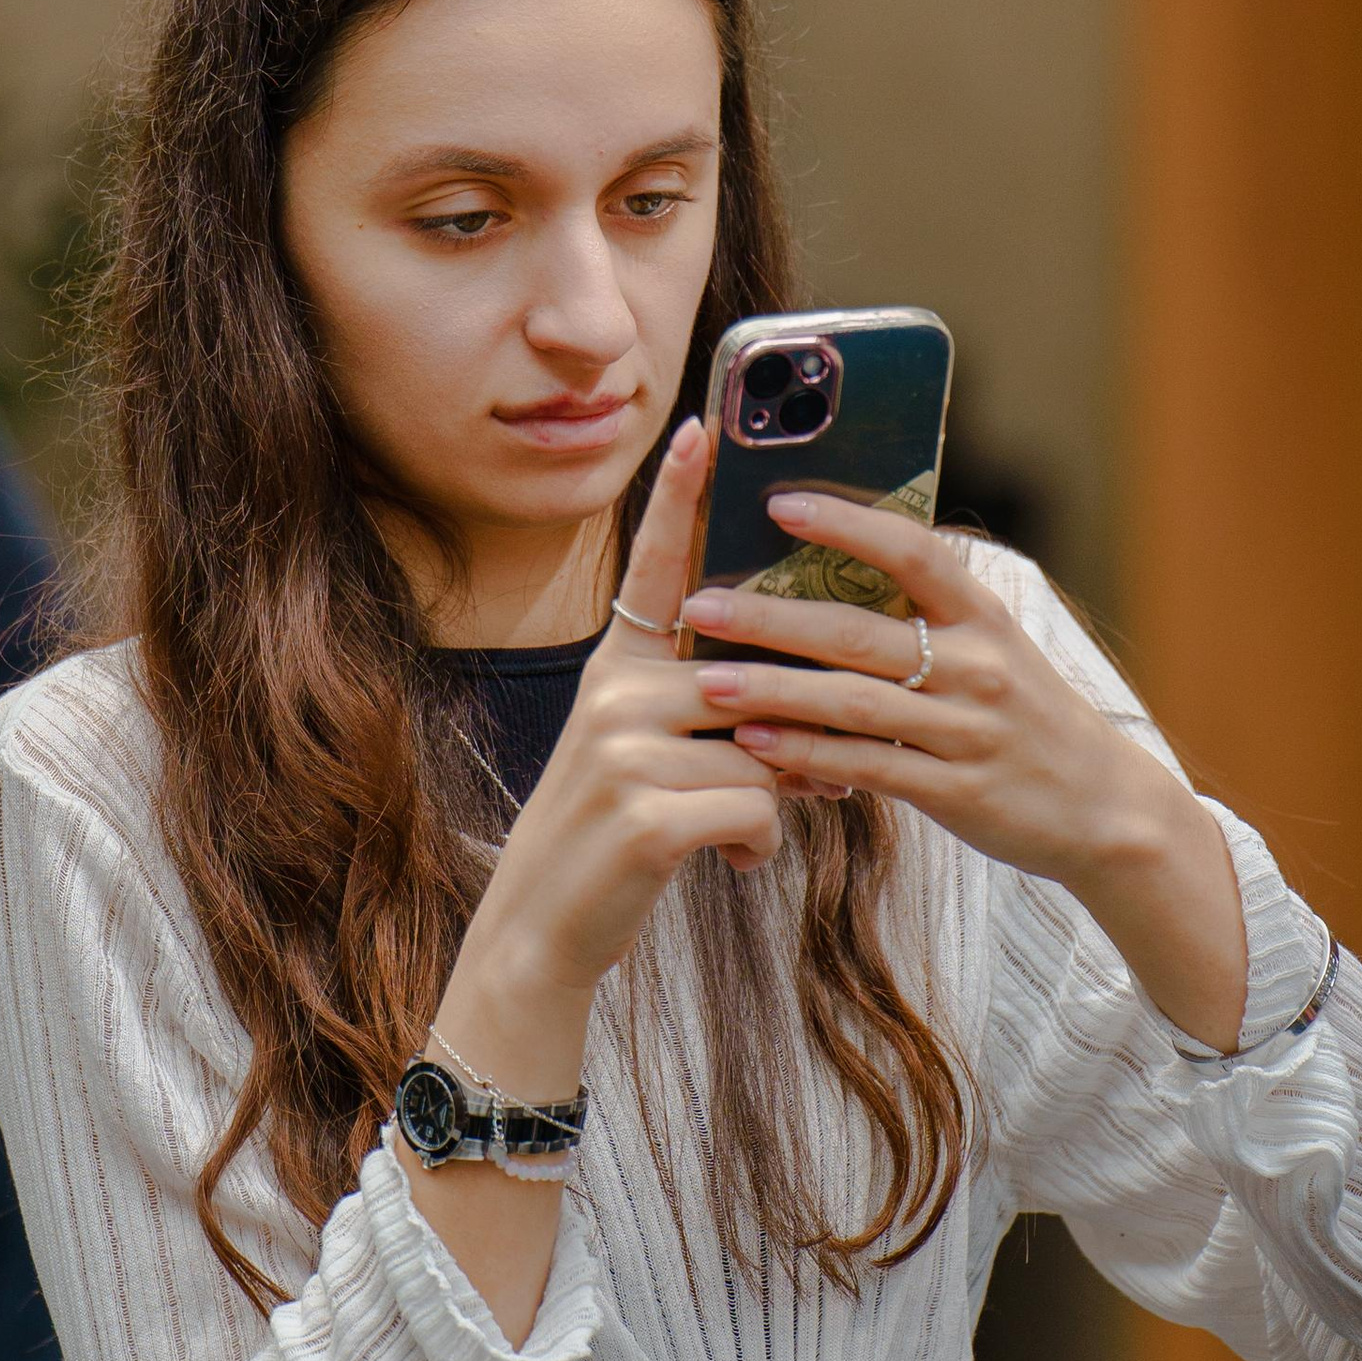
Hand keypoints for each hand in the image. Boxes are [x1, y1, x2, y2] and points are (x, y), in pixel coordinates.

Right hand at [439, 418, 778, 1090]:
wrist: (541, 933)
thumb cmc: (610, 844)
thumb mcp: (641, 758)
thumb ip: (703, 715)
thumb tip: (798, 700)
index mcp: (614, 671)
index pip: (652, 568)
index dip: (679, 497)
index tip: (703, 428)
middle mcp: (613, 696)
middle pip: (752, 674)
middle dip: (798, 724)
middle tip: (819, 774)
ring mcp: (624, 753)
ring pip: (764, 746)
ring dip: (781, 798)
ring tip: (746, 833)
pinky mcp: (647, 814)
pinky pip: (756, 808)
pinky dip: (759, 845)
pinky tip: (733, 867)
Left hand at [680, 494, 1248, 1048]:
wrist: (1104, 809)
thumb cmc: (1028, 718)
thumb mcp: (995, 650)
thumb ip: (927, 616)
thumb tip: (831, 567)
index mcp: (984, 617)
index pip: (912, 551)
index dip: (845, 523)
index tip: (778, 502)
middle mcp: (978, 667)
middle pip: (859, 633)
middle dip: (771, 617)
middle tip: (700, 602)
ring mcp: (966, 732)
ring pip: (852, 703)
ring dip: (772, 691)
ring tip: (705, 680)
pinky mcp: (955, 792)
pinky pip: (867, 768)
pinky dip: (806, 755)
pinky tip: (753, 744)